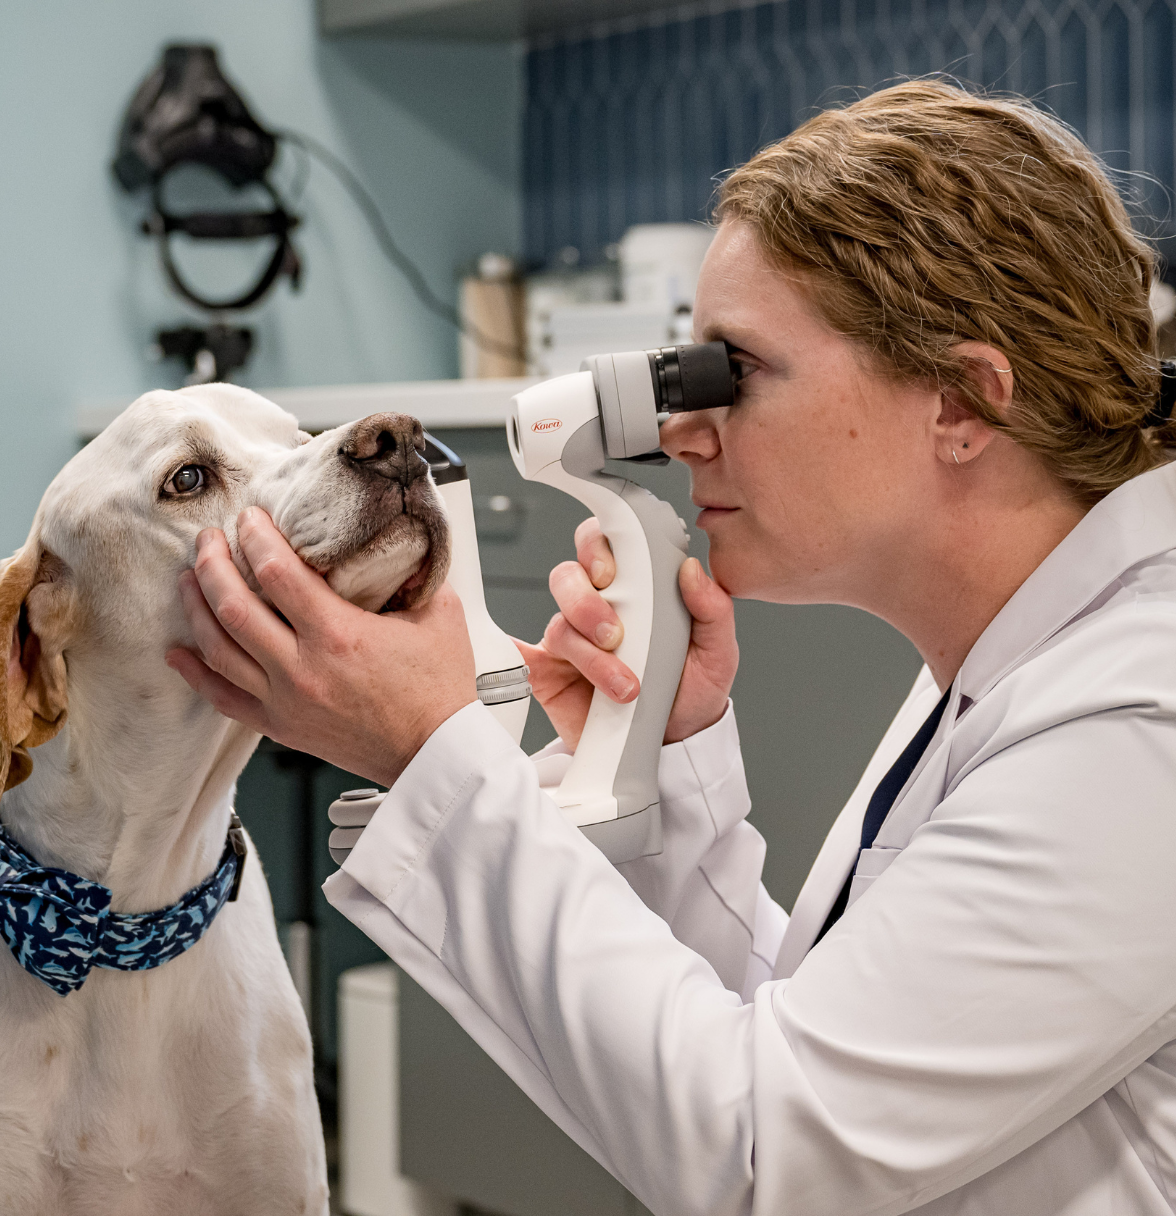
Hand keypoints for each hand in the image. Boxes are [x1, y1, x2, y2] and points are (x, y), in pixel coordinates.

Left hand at [166, 507, 476, 786]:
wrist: (435, 754)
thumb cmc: (440, 693)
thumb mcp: (440, 616)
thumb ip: (417, 574)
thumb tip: (404, 544)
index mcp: (339, 635)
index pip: (276, 572)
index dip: (254, 537)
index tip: (250, 518)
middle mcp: (302, 668)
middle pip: (232, 605)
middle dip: (213, 563)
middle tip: (209, 540)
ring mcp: (285, 701)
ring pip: (218, 648)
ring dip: (197, 608)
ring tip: (189, 580)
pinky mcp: (281, 726)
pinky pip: (223, 698)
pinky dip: (195, 673)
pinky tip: (179, 653)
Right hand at [515, 518, 737, 748]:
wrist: (672, 745)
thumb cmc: (690, 692)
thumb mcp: (716, 653)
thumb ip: (713, 610)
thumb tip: (692, 570)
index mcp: (634, 590)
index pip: (604, 546)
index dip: (598, 549)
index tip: (611, 575)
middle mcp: (596, 608)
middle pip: (568, 578)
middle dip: (586, 602)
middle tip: (614, 634)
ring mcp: (571, 641)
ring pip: (559, 625)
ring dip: (590, 655)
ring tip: (624, 686)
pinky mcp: (549, 673)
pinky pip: (524, 658)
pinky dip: (519, 656)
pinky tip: (532, 665)